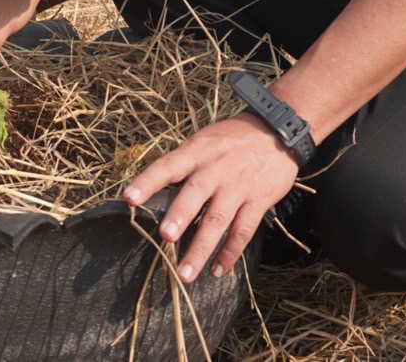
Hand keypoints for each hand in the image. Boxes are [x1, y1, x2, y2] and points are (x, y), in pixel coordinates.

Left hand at [123, 113, 299, 281]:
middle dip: (180, 216)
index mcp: (197, 152)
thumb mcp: (204, 141)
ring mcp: (238, 186)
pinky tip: (217, 270)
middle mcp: (216, 169)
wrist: (276, 132)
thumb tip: (154, 192)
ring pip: (218, 220)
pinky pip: (243, 231)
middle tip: (164, 237)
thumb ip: (183, 165)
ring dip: (201, 248)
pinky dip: (230, 253)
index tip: (129, 198)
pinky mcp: (259, 200)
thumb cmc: (231, 139)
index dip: (148, 182)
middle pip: (195, 193)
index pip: (167, 166)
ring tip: (185, 273)